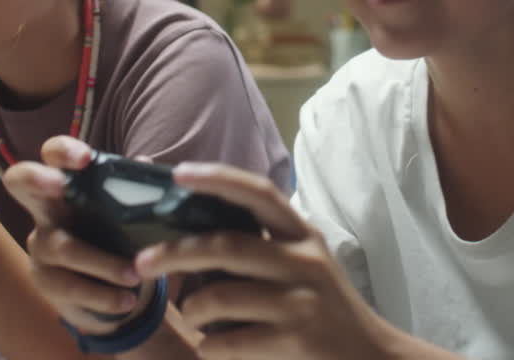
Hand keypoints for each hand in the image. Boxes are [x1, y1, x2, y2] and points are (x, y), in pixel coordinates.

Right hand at [3, 135, 152, 334]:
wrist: (111, 290)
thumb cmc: (116, 236)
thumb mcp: (128, 214)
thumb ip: (135, 191)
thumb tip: (146, 164)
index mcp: (68, 184)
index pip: (53, 154)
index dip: (63, 150)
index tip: (86, 159)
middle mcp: (45, 209)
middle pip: (19, 181)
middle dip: (36, 178)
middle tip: (60, 184)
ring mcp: (40, 244)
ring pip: (62, 248)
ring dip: (102, 263)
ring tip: (134, 275)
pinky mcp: (44, 280)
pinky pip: (69, 287)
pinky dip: (102, 295)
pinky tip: (127, 300)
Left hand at [134, 163, 393, 359]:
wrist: (371, 359)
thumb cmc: (323, 310)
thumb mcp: (302, 267)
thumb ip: (260, 248)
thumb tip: (188, 240)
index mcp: (302, 235)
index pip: (258, 193)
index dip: (217, 178)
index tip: (179, 173)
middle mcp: (304, 261)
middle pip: (226, 245)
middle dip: (175, 253)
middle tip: (142, 263)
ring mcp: (301, 302)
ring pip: (218, 296)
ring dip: (192, 309)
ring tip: (194, 316)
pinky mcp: (294, 341)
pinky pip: (226, 341)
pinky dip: (209, 346)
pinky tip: (215, 347)